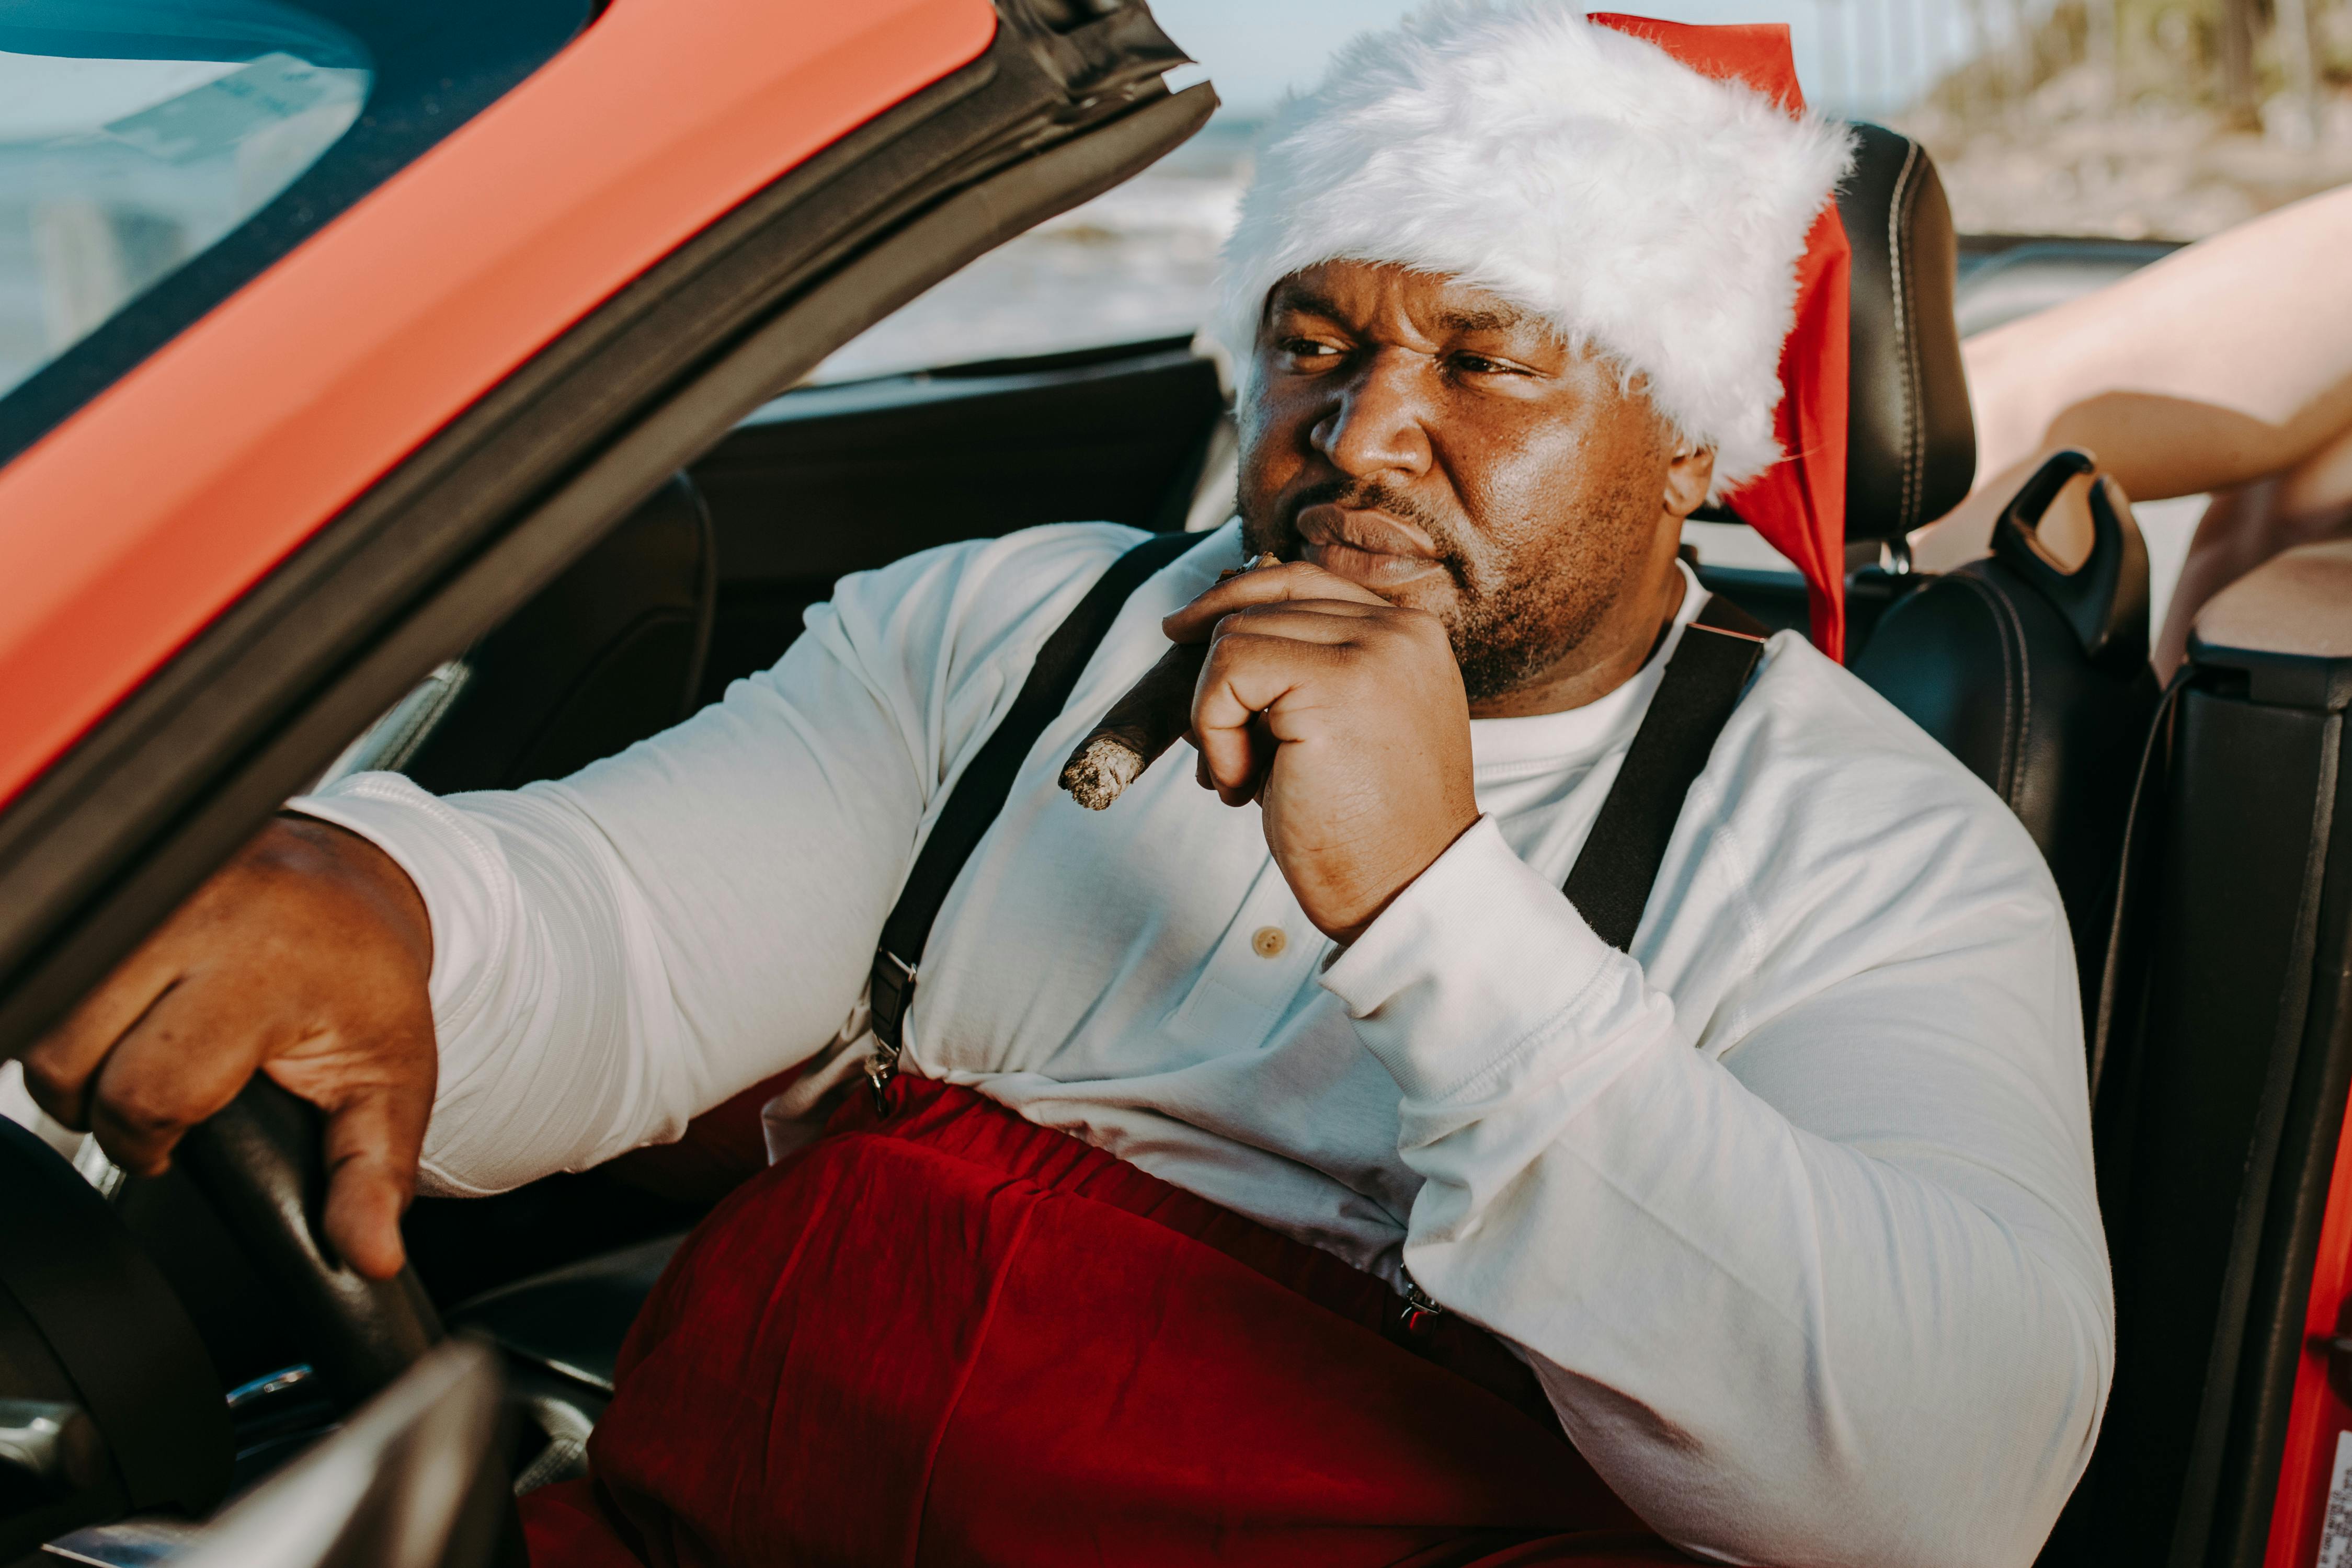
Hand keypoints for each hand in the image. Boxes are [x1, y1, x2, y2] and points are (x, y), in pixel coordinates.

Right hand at [15, 817, 436, 1278]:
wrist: (354, 887)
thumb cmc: (365, 984)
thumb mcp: (391, 1081)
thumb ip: (375, 1175)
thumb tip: (373, 1256)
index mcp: (266, 969)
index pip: (151, 1090)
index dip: (153, 1137)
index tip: (181, 1139)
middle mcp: (195, 914)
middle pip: (70, 1060)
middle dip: (102, 1104)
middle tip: (161, 1100)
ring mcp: (145, 888)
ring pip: (38, 1019)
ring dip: (74, 1061)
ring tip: (142, 1059)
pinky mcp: (110, 882)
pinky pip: (41, 971)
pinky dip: (64, 1013)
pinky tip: (122, 1020)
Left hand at [1165, 561, 1478, 942]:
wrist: (1405, 893)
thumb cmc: (1364, 828)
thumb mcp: (1339, 729)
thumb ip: (1302, 671)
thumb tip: (1205, 627)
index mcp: (1410, 636)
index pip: (1301, 582)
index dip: (1235, 601)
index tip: (1186, 629)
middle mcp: (1400, 630)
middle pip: (1262, 604)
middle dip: (1220, 678)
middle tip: (1225, 755)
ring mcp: (1374, 651)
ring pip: (1236, 636)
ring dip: (1217, 717)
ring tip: (1248, 782)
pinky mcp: (1336, 683)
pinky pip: (1228, 671)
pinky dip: (1214, 730)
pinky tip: (1245, 788)